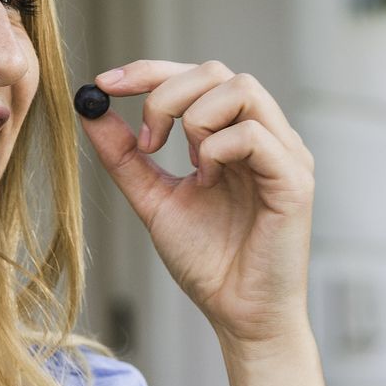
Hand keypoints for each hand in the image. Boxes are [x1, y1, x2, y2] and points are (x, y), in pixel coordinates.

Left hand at [78, 61, 315, 351]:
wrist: (238, 315)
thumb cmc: (208, 261)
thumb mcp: (154, 200)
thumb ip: (126, 157)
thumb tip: (90, 110)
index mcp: (234, 135)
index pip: (197, 76)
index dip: (148, 71)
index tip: (104, 84)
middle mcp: (265, 135)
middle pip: (217, 71)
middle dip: (166, 95)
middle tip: (147, 142)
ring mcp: (284, 154)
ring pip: (242, 88)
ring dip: (196, 119)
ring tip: (187, 166)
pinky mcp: (295, 180)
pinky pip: (255, 135)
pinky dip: (218, 148)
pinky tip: (208, 180)